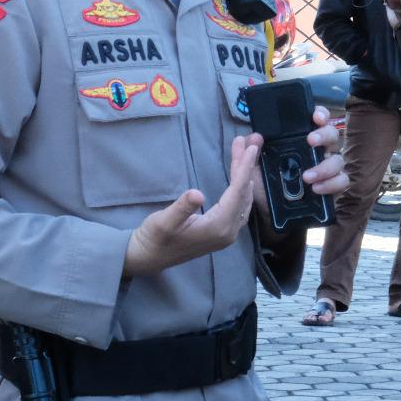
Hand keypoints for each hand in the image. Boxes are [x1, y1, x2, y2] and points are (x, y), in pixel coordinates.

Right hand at [124, 134, 259, 278]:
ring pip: (243, 199)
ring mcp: (227, 234)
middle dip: (245, 166)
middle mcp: (228, 232)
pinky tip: (240, 177)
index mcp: (218, 227)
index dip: (244, 168)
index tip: (251, 148)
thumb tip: (197, 194)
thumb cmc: (155, 238)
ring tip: (244, 153)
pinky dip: (241, 188)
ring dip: (245, 176)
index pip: (236, 192)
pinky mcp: (223, 233)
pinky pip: (240, 206)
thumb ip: (182, 208)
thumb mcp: (164, 221)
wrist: (149, 257)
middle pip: (243, 193)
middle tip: (247, 142)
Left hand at [250, 106, 350, 216]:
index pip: (316, 120)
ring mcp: (326, 169)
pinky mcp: (332, 187)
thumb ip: (249, 152)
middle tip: (310, 141)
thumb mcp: (252, 168)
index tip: (315, 117)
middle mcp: (316, 151)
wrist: (269, 212)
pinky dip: (331, 184)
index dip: (320, 114)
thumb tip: (254, 136)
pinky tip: (316, 189)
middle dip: (324, 135)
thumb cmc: (264, 184)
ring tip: (307, 177)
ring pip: (338, 160)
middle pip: (332, 134)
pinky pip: (342, 181)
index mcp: (299, 141)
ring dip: (324, 167)